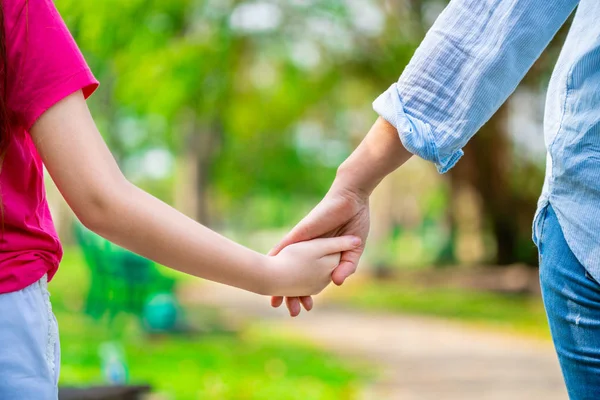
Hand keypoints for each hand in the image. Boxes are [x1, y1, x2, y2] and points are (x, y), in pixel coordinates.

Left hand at [269, 183, 369, 315]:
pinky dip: (275, 256)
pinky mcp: (300, 233)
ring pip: (287, 264)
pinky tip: (265, 268)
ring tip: (275, 300)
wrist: (352, 200)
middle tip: (290, 311)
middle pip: (296, 276)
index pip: (311, 279)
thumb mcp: (354, 250)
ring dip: (280, 281)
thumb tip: (337, 283)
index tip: (306, 308)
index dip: (308, 293)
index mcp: (323, 256)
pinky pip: (284, 245)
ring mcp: (304, 243)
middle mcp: (310, 252)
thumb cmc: (355, 222)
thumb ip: (347, 266)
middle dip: (292, 295)